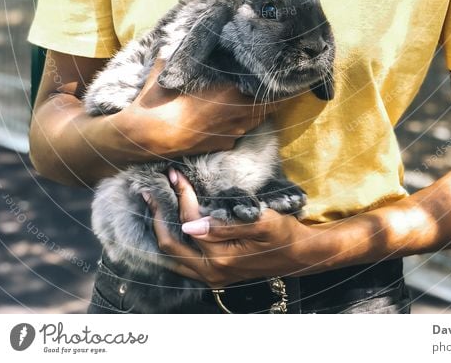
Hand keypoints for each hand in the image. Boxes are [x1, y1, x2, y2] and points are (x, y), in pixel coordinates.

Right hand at [119, 59, 278, 157]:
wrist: (146, 138)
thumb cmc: (158, 102)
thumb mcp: (165, 73)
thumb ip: (174, 59)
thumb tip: (171, 46)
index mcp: (227, 92)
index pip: (263, 88)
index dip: (277, 82)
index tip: (287, 74)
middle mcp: (234, 114)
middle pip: (268, 106)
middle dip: (277, 98)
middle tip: (284, 87)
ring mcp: (230, 132)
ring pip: (256, 120)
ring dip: (263, 110)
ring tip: (269, 100)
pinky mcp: (221, 146)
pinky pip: (241, 132)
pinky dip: (245, 124)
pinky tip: (241, 118)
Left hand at [144, 169, 318, 286]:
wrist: (300, 255)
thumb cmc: (284, 234)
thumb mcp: (261, 223)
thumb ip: (226, 225)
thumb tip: (190, 226)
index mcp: (221, 258)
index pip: (190, 222)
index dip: (181, 196)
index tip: (175, 174)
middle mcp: (211, 272)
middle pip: (169, 245)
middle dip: (158, 215)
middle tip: (150, 191)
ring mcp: (211, 275)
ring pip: (173, 256)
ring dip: (161, 230)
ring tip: (154, 205)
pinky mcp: (214, 273)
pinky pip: (183, 260)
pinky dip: (172, 241)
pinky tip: (170, 223)